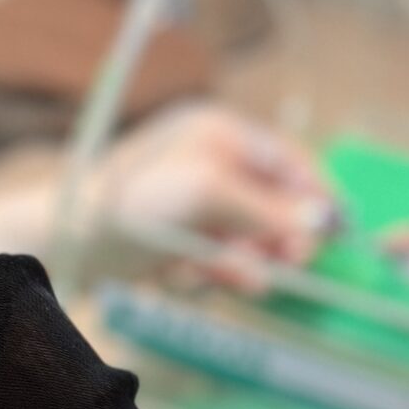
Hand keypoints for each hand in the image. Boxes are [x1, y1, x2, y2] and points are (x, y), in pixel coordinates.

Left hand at [89, 102, 337, 277]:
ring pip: (247, 239)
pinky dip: (211, 270)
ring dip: (244, 260)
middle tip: (290, 265)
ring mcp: (194, 204)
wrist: (70, 240)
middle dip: (278, 236)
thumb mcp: (211, 193)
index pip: (289, 159)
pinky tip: (191, 275)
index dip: (317, 194)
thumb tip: (325, 223)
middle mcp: (211, 163)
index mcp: (220, 132)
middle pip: (273, 204)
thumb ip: (270, 209)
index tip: (338, 232)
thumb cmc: (138, 198)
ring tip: (231, 275)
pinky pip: (217, 259)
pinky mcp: (178, 240)